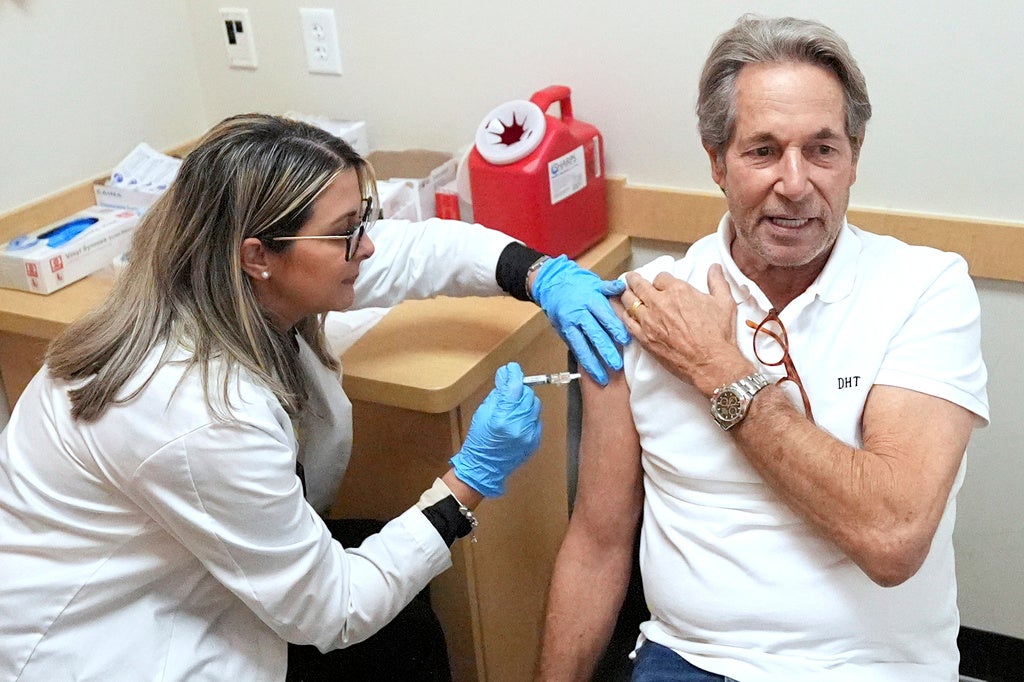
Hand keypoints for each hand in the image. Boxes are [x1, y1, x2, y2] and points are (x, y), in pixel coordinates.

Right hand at [449, 362, 542, 496]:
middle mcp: (518, 426)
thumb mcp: (482, 413)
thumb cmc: (479, 440)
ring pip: (535, 406)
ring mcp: (529, 434)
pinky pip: (536, 419)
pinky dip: (528, 416)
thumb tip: (505, 378)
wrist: (484, 468)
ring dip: (525, 402)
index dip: (514, 374)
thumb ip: (497, 395)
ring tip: (513, 408)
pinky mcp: (535, 441)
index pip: (514, 388)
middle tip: (510, 391)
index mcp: (501, 418)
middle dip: (519, 390)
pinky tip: (517, 421)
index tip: (512, 368)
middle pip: (528, 395)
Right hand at [531, 255, 629, 385]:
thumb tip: (623, 287)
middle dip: (605, 351)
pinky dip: (583, 360)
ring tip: (602, 377)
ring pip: (582, 346)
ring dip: (592, 363)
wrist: (552, 283)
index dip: (615, 329)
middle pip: (594, 334)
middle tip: (616, 365)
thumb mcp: (595, 282)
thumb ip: (609, 288)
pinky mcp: (564, 332)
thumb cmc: (578, 284)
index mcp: (590, 299)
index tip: (625, 341)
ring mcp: (570, 324)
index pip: (604, 316)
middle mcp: (579, 313)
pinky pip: (574, 348)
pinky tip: (591, 371)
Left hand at [621, 264, 752, 394]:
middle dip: (634, 280)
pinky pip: (626, 321)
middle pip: (639, 286)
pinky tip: (619, 310)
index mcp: (678, 291)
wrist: (711, 363)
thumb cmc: (719, 335)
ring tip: (622, 292)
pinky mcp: (644, 338)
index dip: (661, 280)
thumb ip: (717, 282)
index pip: (661, 277)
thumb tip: (714, 267)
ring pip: (629, 301)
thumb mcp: (725, 303)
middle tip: (631, 278)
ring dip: (626, 294)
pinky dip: (621, 313)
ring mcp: (649, 321)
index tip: (661, 284)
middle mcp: (660, 303)